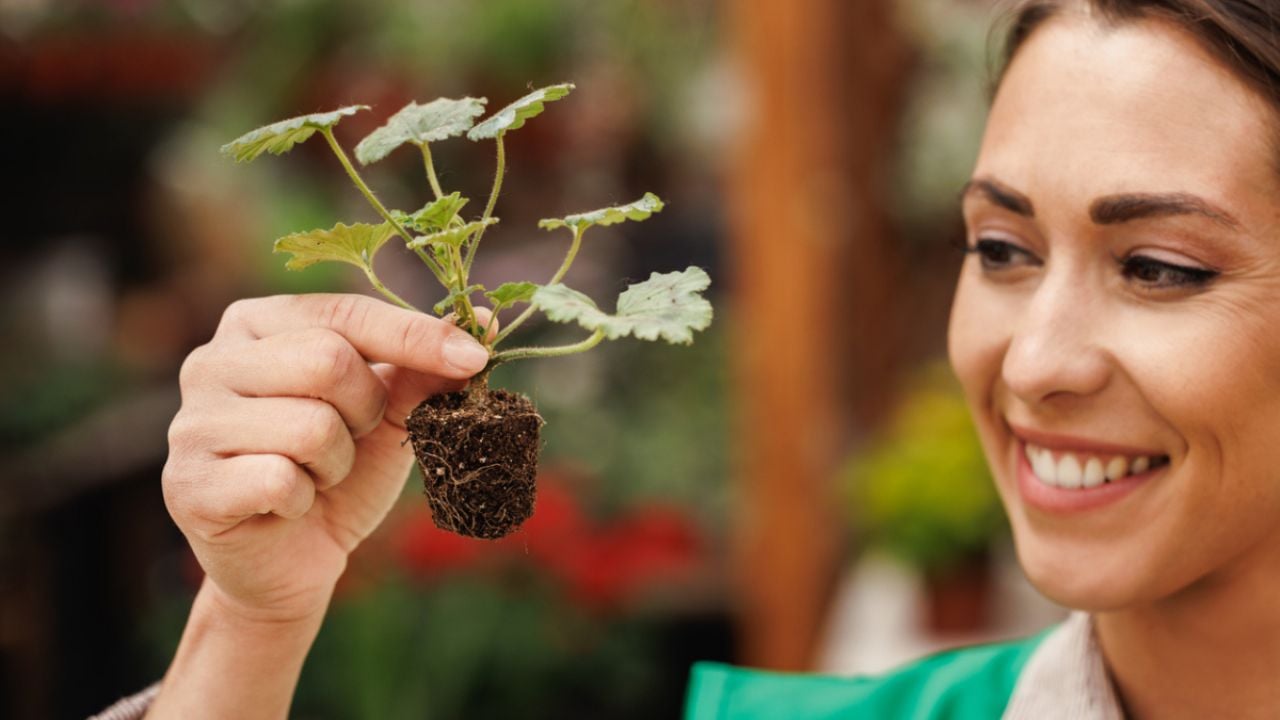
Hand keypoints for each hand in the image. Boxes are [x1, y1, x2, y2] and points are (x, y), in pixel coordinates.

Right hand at [162, 293, 491, 621]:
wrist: (293, 563)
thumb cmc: (339, 472)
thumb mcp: (389, 415)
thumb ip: (420, 369)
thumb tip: (481, 322)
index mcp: (257, 323)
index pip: (345, 312)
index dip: (416, 335)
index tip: (475, 358)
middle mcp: (211, 360)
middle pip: (327, 362)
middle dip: (366, 411)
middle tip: (353, 439)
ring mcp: (190, 422)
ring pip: (310, 426)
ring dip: (336, 463)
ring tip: (316, 475)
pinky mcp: (186, 484)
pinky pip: (279, 480)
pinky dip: (304, 500)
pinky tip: (287, 506)